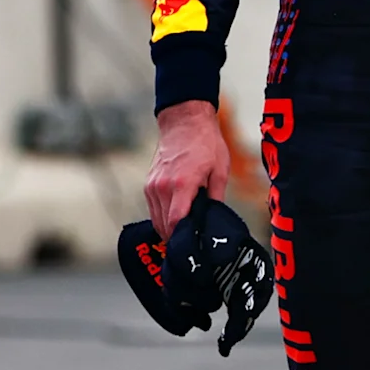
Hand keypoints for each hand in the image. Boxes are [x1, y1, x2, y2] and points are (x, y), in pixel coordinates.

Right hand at [144, 99, 230, 235]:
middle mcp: (162, 187)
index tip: (194, 246)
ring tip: (184, 235)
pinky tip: (175, 219)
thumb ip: (215, 198)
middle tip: (192, 246)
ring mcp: (153, 185)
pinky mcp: (149, 183)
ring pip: (156, 219)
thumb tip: (213, 220)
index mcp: (182, 184)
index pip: (176, 222)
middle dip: (176, 237)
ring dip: (168, 228)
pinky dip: (162, 217)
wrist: (184, 122)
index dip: (183, 238)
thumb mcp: (220, 170)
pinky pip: (153, 208)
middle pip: (164, 225)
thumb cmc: (206, 143)